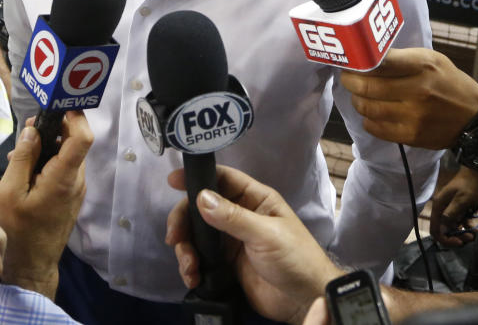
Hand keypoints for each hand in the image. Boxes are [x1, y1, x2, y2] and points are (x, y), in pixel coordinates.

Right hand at [0, 113, 92, 300]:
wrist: (31, 265)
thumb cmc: (17, 231)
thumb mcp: (10, 192)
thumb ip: (22, 158)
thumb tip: (32, 130)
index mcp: (64, 177)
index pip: (83, 137)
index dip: (74, 116)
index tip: (57, 105)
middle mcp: (77, 180)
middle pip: (74, 142)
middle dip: (53, 129)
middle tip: (26, 131)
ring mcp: (76, 189)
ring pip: (68, 155)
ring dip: (48, 147)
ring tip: (20, 156)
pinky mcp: (71, 196)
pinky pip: (64, 169)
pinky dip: (49, 162)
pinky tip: (27, 171)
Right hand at [166, 165, 340, 324]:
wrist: (305, 300)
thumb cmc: (296, 258)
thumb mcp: (266, 234)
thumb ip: (233, 217)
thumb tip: (200, 198)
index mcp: (255, 199)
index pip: (222, 179)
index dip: (197, 177)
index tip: (172, 181)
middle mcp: (240, 216)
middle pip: (201, 208)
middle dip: (185, 221)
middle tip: (174, 238)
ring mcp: (231, 241)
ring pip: (197, 236)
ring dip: (186, 249)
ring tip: (189, 267)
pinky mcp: (226, 265)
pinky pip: (200, 260)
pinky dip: (191, 267)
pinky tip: (192, 277)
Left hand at [337, 47, 477, 149]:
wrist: (474, 118)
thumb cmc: (448, 83)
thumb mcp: (432, 60)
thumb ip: (402, 58)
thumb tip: (369, 57)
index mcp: (423, 66)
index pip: (381, 61)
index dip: (359, 61)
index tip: (351, 61)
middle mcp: (418, 90)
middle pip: (368, 86)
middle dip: (351, 81)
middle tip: (348, 78)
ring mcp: (414, 116)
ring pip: (369, 108)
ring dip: (357, 101)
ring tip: (359, 95)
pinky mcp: (411, 136)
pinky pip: (376, 128)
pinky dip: (368, 120)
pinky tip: (372, 114)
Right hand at [431, 165, 477, 246]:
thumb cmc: (471, 184)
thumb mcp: (463, 199)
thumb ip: (452, 213)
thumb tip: (444, 227)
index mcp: (439, 206)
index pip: (435, 229)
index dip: (445, 239)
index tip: (459, 241)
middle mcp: (442, 209)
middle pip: (444, 230)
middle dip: (456, 237)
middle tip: (469, 237)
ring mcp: (451, 209)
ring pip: (453, 227)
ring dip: (462, 233)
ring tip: (473, 233)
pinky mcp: (459, 209)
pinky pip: (460, 222)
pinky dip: (466, 226)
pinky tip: (474, 227)